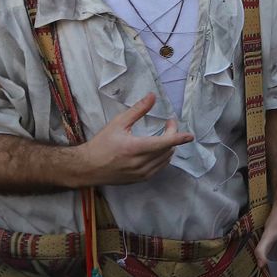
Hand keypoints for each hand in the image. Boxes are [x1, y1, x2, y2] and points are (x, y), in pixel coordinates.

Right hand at [76, 94, 192, 186]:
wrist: (87, 168)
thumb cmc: (101, 144)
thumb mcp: (118, 123)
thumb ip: (138, 110)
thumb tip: (152, 96)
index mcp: (135, 148)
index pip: (164, 143)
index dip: (179, 138)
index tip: (189, 135)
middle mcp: (140, 163)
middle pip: (167, 150)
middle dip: (172, 136)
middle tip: (168, 124)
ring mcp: (141, 174)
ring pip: (165, 160)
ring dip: (168, 148)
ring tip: (164, 136)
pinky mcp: (140, 179)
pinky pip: (159, 168)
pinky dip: (163, 158)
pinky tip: (158, 150)